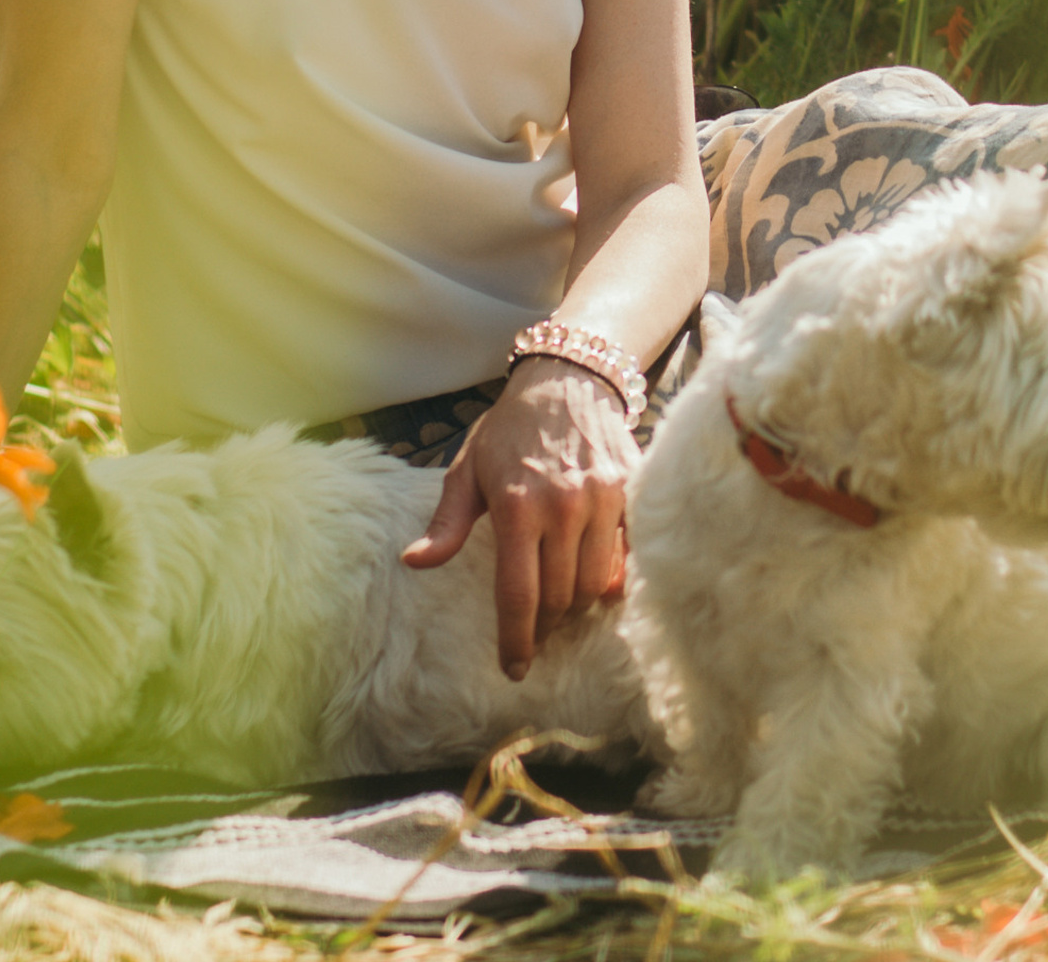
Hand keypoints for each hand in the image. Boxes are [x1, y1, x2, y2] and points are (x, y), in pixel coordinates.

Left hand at [399, 358, 637, 680]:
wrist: (569, 377)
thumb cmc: (511, 429)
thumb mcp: (468, 468)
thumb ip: (447, 522)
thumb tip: (415, 563)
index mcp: (517, 505)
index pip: (519, 594)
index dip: (516, 640)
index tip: (514, 669)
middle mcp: (563, 506)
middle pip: (560, 597)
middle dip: (546, 624)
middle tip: (536, 629)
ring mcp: (603, 498)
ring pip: (596, 583)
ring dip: (579, 603)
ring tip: (563, 602)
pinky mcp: (633, 490)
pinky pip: (628, 555)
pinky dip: (614, 575)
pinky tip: (598, 579)